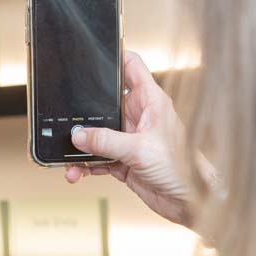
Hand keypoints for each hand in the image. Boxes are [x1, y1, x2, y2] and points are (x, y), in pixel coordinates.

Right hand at [65, 51, 194, 226]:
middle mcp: (139, 116)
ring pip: (98, 134)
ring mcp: (130, 138)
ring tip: (68, 157)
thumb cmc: (182, 169)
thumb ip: (106, 141)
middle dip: (85, 111)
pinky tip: (77, 172)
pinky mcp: (125, 160)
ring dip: (82, 146)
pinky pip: (98, 157)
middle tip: (66, 117)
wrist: (189, 202)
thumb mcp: (140, 150)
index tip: (91, 54)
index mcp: (150, 101)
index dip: (114, 56)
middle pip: (106, 101)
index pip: (131, 66)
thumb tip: (78, 135)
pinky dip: (86, 164)